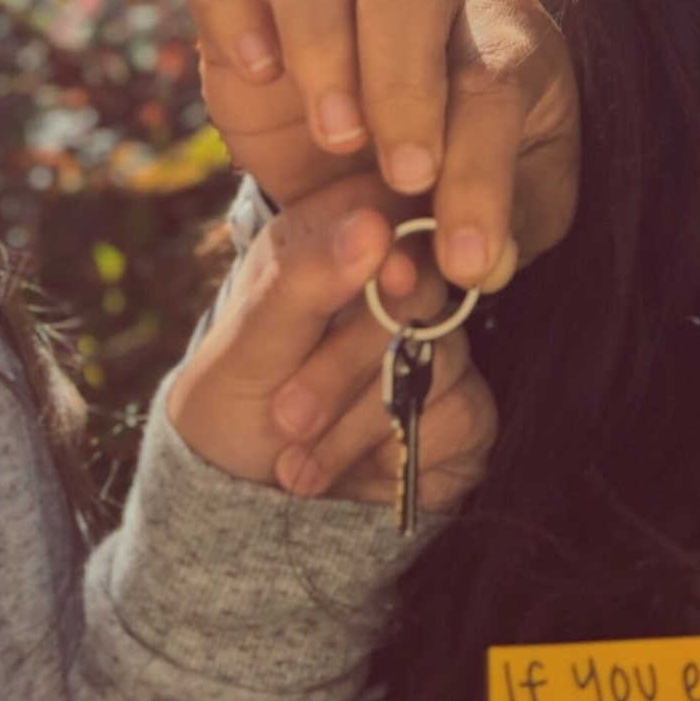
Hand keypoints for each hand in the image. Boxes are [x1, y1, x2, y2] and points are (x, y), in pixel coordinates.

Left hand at [164, 172, 496, 505]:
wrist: (246, 491)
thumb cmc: (235, 400)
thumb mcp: (246, 344)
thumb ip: (302, 281)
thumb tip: (371, 228)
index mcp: (333, 239)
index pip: (390, 210)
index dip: (393, 244)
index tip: (385, 279)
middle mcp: (395, 284)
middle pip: (419, 289)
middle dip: (346, 364)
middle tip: (286, 417)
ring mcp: (437, 345)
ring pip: (437, 361)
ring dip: (354, 425)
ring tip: (296, 461)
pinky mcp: (464, 407)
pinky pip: (461, 416)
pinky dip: (394, 454)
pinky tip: (349, 471)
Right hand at [184, 0, 579, 294]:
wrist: (384, 183)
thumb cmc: (454, 195)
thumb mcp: (497, 225)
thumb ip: (489, 244)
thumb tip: (457, 267)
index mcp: (502, 34)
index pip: (495, 83)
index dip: (482, 174)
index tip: (466, 258)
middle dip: (404, 88)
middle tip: (403, 178)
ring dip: (323, 47)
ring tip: (335, 135)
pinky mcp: (250, 3)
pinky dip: (232, 6)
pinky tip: (257, 70)